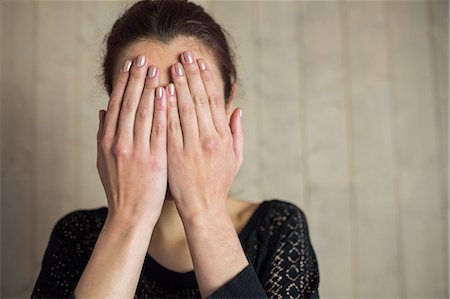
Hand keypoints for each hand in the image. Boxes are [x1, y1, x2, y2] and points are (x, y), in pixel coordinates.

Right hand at [96, 54, 167, 225]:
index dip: (123, 83)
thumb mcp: (103, 161)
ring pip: (143, 113)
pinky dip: (161, 111)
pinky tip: (166, 94)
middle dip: (136, 79)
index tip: (129, 65)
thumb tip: (102, 111)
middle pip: (128, 104)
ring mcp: (138, 151)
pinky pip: (159, 130)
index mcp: (108, 142)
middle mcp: (120, 143)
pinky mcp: (154, 160)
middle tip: (142, 57)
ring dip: (149, 89)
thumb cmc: (120, 188)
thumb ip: (103, 135)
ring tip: (156, 69)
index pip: (116, 105)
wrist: (130, 215)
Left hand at [165, 50, 243, 218]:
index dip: (206, 80)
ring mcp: (190, 146)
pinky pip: (169, 126)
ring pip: (184, 109)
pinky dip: (166, 108)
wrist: (203, 208)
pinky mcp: (174, 154)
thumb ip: (237, 132)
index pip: (213, 101)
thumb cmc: (219, 183)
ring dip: (178, 86)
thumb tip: (236, 109)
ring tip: (171, 67)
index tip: (199, 64)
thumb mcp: (236, 158)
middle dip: (190, 75)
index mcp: (222, 137)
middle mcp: (208, 138)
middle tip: (183, 56)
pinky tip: (161, 92)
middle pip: (198, 100)